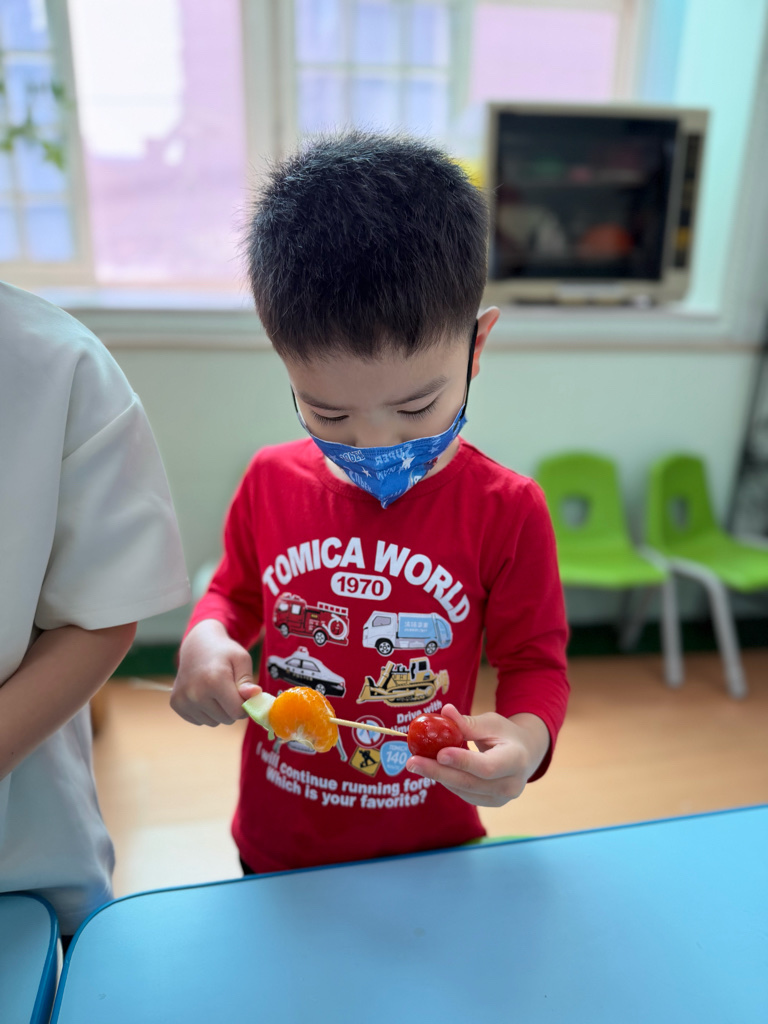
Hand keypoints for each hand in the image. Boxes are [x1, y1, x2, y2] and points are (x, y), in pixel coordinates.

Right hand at [171, 619, 260, 726]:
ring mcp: (183, 700)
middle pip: (226, 719)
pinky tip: (204, 694)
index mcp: (214, 680)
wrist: (197, 645)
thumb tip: (255, 696)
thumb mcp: (241, 660)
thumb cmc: (224, 652)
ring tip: (215, 690)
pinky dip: (206, 712)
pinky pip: (200, 721)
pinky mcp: (176, 704)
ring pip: (213, 723)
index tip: (244, 694)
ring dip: (219, 711)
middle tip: (229, 688)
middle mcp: (195, 693)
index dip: (245, 705)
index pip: (237, 712)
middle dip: (232, 707)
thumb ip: (248, 681)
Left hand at [405, 704, 549, 806]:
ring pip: (463, 790)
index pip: (487, 766)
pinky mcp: (490, 803)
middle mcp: (511, 785)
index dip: (463, 761)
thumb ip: (468, 723)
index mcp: (516, 760)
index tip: (439, 754)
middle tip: (412, 762)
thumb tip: (445, 711)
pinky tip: (432, 768)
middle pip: (470, 782)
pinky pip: (464, 793)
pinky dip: (446, 780)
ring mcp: (501, 799)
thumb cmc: (506, 735)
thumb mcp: (492, 723)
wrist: (524, 756)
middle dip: (438, 772)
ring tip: (416, 762)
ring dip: (438, 776)